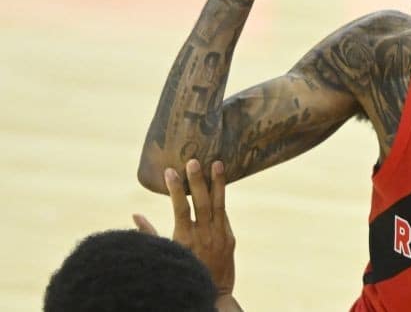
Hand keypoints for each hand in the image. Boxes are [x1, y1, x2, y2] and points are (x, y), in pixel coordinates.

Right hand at [133, 159, 235, 296]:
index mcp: (184, 239)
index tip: (170, 171)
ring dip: (217, 183)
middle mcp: (203, 236)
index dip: (175, 189)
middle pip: (201, 203)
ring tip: (217, 163)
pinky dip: (221, 199)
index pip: (180, 208)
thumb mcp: (165, 254)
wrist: (212, 294)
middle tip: (194, 161)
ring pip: (218, 205)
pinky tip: (220, 183)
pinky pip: (224, 215)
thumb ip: (149, 234)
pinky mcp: (230, 239)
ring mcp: (219, 236)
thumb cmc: (183, 272)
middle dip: (197, 181)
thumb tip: (135, 215)